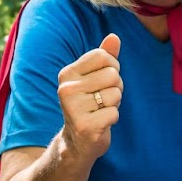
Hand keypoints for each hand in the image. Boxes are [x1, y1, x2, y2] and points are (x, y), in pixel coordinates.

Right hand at [58, 33, 121, 160]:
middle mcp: (66, 89)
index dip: (112, 67)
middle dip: (115, 87)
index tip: (103, 80)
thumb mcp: (95, 78)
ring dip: (114, 104)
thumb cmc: (90, 105)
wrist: (77, 142)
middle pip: (113, 74)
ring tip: (100, 111)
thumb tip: (114, 37)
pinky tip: (100, 123)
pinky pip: (114, 113)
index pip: (103, 56)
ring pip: (115, 94)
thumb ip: (105, 57)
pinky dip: (112, 119)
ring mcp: (73, 108)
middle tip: (102, 99)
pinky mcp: (85, 126)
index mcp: (67, 74)